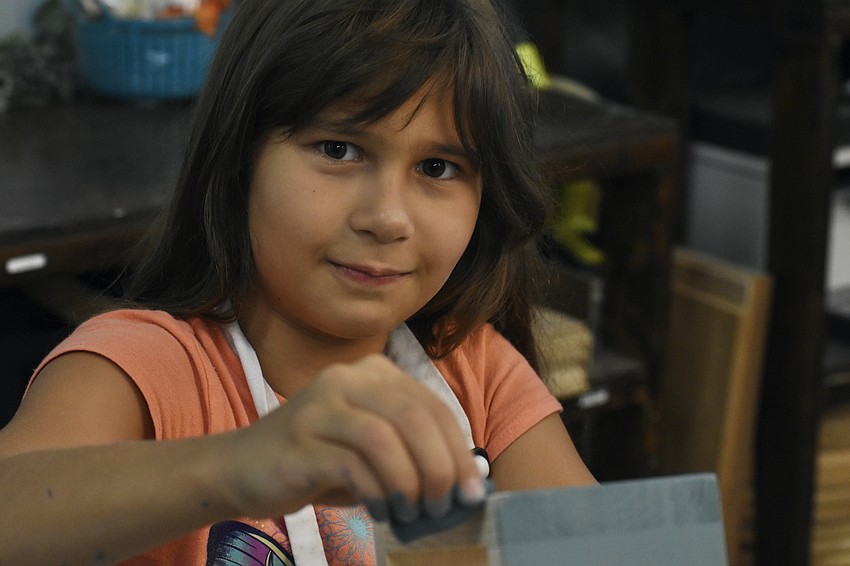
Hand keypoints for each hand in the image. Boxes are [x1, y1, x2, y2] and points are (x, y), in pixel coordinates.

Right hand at [218, 354, 485, 520]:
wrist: (242, 468)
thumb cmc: (319, 461)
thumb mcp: (372, 449)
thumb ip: (413, 452)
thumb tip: (468, 479)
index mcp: (374, 373)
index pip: (433, 406)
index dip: (459, 450)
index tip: (473, 493)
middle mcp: (348, 378)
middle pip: (414, 416)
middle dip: (440, 467)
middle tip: (444, 506)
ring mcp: (321, 405)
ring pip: (385, 437)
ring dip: (409, 483)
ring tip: (411, 513)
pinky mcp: (300, 439)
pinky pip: (352, 463)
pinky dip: (376, 491)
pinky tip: (380, 510)